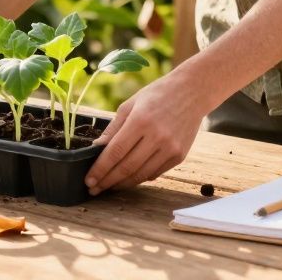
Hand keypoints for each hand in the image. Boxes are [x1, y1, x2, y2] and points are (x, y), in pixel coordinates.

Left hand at [84, 72, 206, 193]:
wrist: (193, 92)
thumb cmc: (157, 94)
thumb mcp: (130, 104)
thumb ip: (113, 128)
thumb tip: (96, 149)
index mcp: (141, 121)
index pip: (115, 152)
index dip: (100, 169)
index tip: (89, 180)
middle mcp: (157, 137)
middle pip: (127, 167)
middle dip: (107, 181)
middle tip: (94, 189)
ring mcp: (170, 148)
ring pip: (141, 175)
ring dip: (122, 184)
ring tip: (109, 186)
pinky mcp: (179, 156)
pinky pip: (155, 173)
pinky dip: (140, 177)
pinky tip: (129, 178)